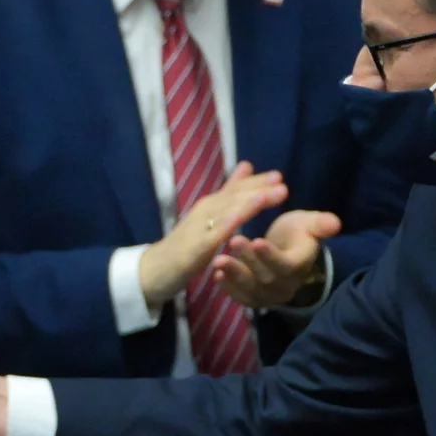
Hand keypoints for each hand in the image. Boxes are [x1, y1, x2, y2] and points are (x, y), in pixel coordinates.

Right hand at [137, 163, 290, 310]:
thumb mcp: (209, 217)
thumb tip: (247, 167)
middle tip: (280, 181)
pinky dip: (225, 224)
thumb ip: (229, 193)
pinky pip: (212, 235)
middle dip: (257, 188)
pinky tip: (239, 220)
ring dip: (247, 203)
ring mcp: (199, 228)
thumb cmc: (185, 244)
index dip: (256, 182)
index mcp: (211, 205)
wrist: (154, 269)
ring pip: (226, 212)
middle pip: (234, 197)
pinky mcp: (194, 247)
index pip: (236, 189)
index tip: (278, 176)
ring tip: (267, 196)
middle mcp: (205, 211)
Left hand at [209, 208, 340, 308]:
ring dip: (235, 275)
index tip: (257, 241)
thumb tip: (335, 223)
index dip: (271, 256)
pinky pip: (243, 298)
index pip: (286, 265)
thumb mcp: (308, 223)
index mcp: (299, 265)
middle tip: (233, 242)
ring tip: (219, 260)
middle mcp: (286, 285)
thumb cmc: (296, 233)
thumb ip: (319, 224)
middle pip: (266, 277)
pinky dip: (229, 289)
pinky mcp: (256, 299)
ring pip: (252, 289)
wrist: (287, 251)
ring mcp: (270, 295)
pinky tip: (217, 275)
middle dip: (249, 260)